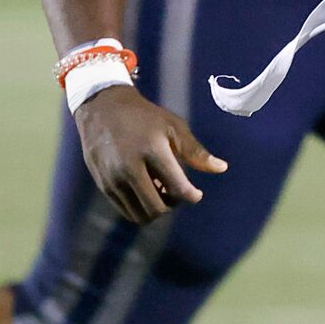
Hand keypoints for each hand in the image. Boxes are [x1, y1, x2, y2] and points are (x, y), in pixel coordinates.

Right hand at [74, 87, 225, 223]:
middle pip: (157, 208)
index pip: (177, 187)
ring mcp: (113, 179)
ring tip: (160, 190)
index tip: (196, 193)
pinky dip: (139, 207)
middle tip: (177, 193)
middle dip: (172, 205)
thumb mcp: (173, 127)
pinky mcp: (103, 185)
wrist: (102, 108)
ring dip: (155, 208)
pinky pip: (126, 210)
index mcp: (152, 151)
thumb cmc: (145, 117)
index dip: (191, 196)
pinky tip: (145, 189)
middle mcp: (129, 168)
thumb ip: (195, 152)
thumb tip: (222, 168)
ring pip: (140, 214)